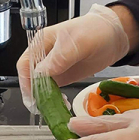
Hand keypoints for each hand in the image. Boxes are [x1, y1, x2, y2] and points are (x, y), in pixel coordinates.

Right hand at [17, 4, 138, 111]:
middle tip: (43, 107)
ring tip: (54, 108)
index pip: (25, 64)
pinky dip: (54, 99)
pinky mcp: (63, 77)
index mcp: (41, 43)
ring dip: (44, 99)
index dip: (26, 81)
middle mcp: (44, 56)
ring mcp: (53, 68)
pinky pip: (53, 91)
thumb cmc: (96, 31)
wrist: (114, 36)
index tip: (32, 96)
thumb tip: (41, 73)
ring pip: (40, 87)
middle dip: (35, 94)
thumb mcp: (78, 42)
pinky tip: (61, 104)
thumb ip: (60, 58)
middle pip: (30, 78)